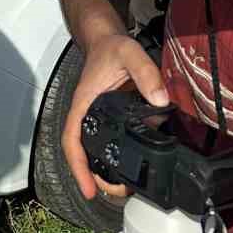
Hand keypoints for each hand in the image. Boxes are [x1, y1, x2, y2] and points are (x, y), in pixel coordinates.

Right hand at [62, 34, 168, 199]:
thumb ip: (145, 72)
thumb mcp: (129, 53)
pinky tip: (137, 166)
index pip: (72, 139)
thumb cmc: (112, 47)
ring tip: (129, 188)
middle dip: (97, 177)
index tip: (89, 189)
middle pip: (83, 153)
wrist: (107, 40)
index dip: (78, 167)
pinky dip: (121, 157)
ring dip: (109, 171)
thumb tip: (161, 101)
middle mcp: (87, 115)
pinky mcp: (112, 119)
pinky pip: (111, 142)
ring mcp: (98, 118)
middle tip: (119, 192)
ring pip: (96, 151)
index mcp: (84, 104)